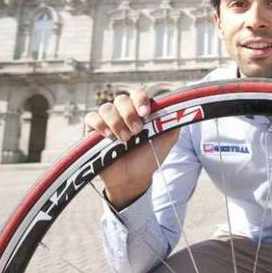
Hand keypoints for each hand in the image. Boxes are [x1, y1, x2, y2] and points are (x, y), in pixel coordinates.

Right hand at [84, 89, 178, 208]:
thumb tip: (180, 109)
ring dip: (116, 122)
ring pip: (106, 108)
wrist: (133, 178)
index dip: (141, 100)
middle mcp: (124, 112)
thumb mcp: (167, 141)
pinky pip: (91, 117)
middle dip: (129, 114)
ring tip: (124, 139)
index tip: (146, 113)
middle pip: (121, 99)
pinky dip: (98, 124)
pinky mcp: (94, 131)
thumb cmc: (149, 157)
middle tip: (136, 131)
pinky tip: (107, 136)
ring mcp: (108, 120)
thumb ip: (173, 124)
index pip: (138, 94)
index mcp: (141, 111)